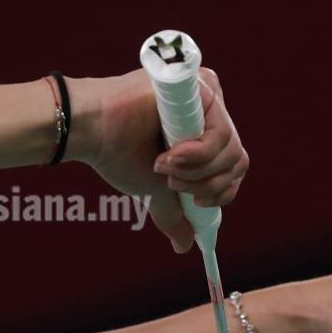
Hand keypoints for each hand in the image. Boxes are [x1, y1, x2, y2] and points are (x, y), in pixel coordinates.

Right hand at [68, 68, 248, 253]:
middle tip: (171, 182)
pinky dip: (197, 156)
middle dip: (204, 184)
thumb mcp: (153, 189)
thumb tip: (184, 245)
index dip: (220, 190)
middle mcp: (210, 109)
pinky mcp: (202, 86)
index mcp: (202, 129)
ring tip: (164, 166)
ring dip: (195, 171)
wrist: (93, 129)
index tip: (194, 200)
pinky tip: (169, 155)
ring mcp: (208, 95)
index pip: (234, 164)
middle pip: (238, 160)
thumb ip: (173, 213)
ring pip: (231, 149)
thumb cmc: (117, 153)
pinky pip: (221, 134)